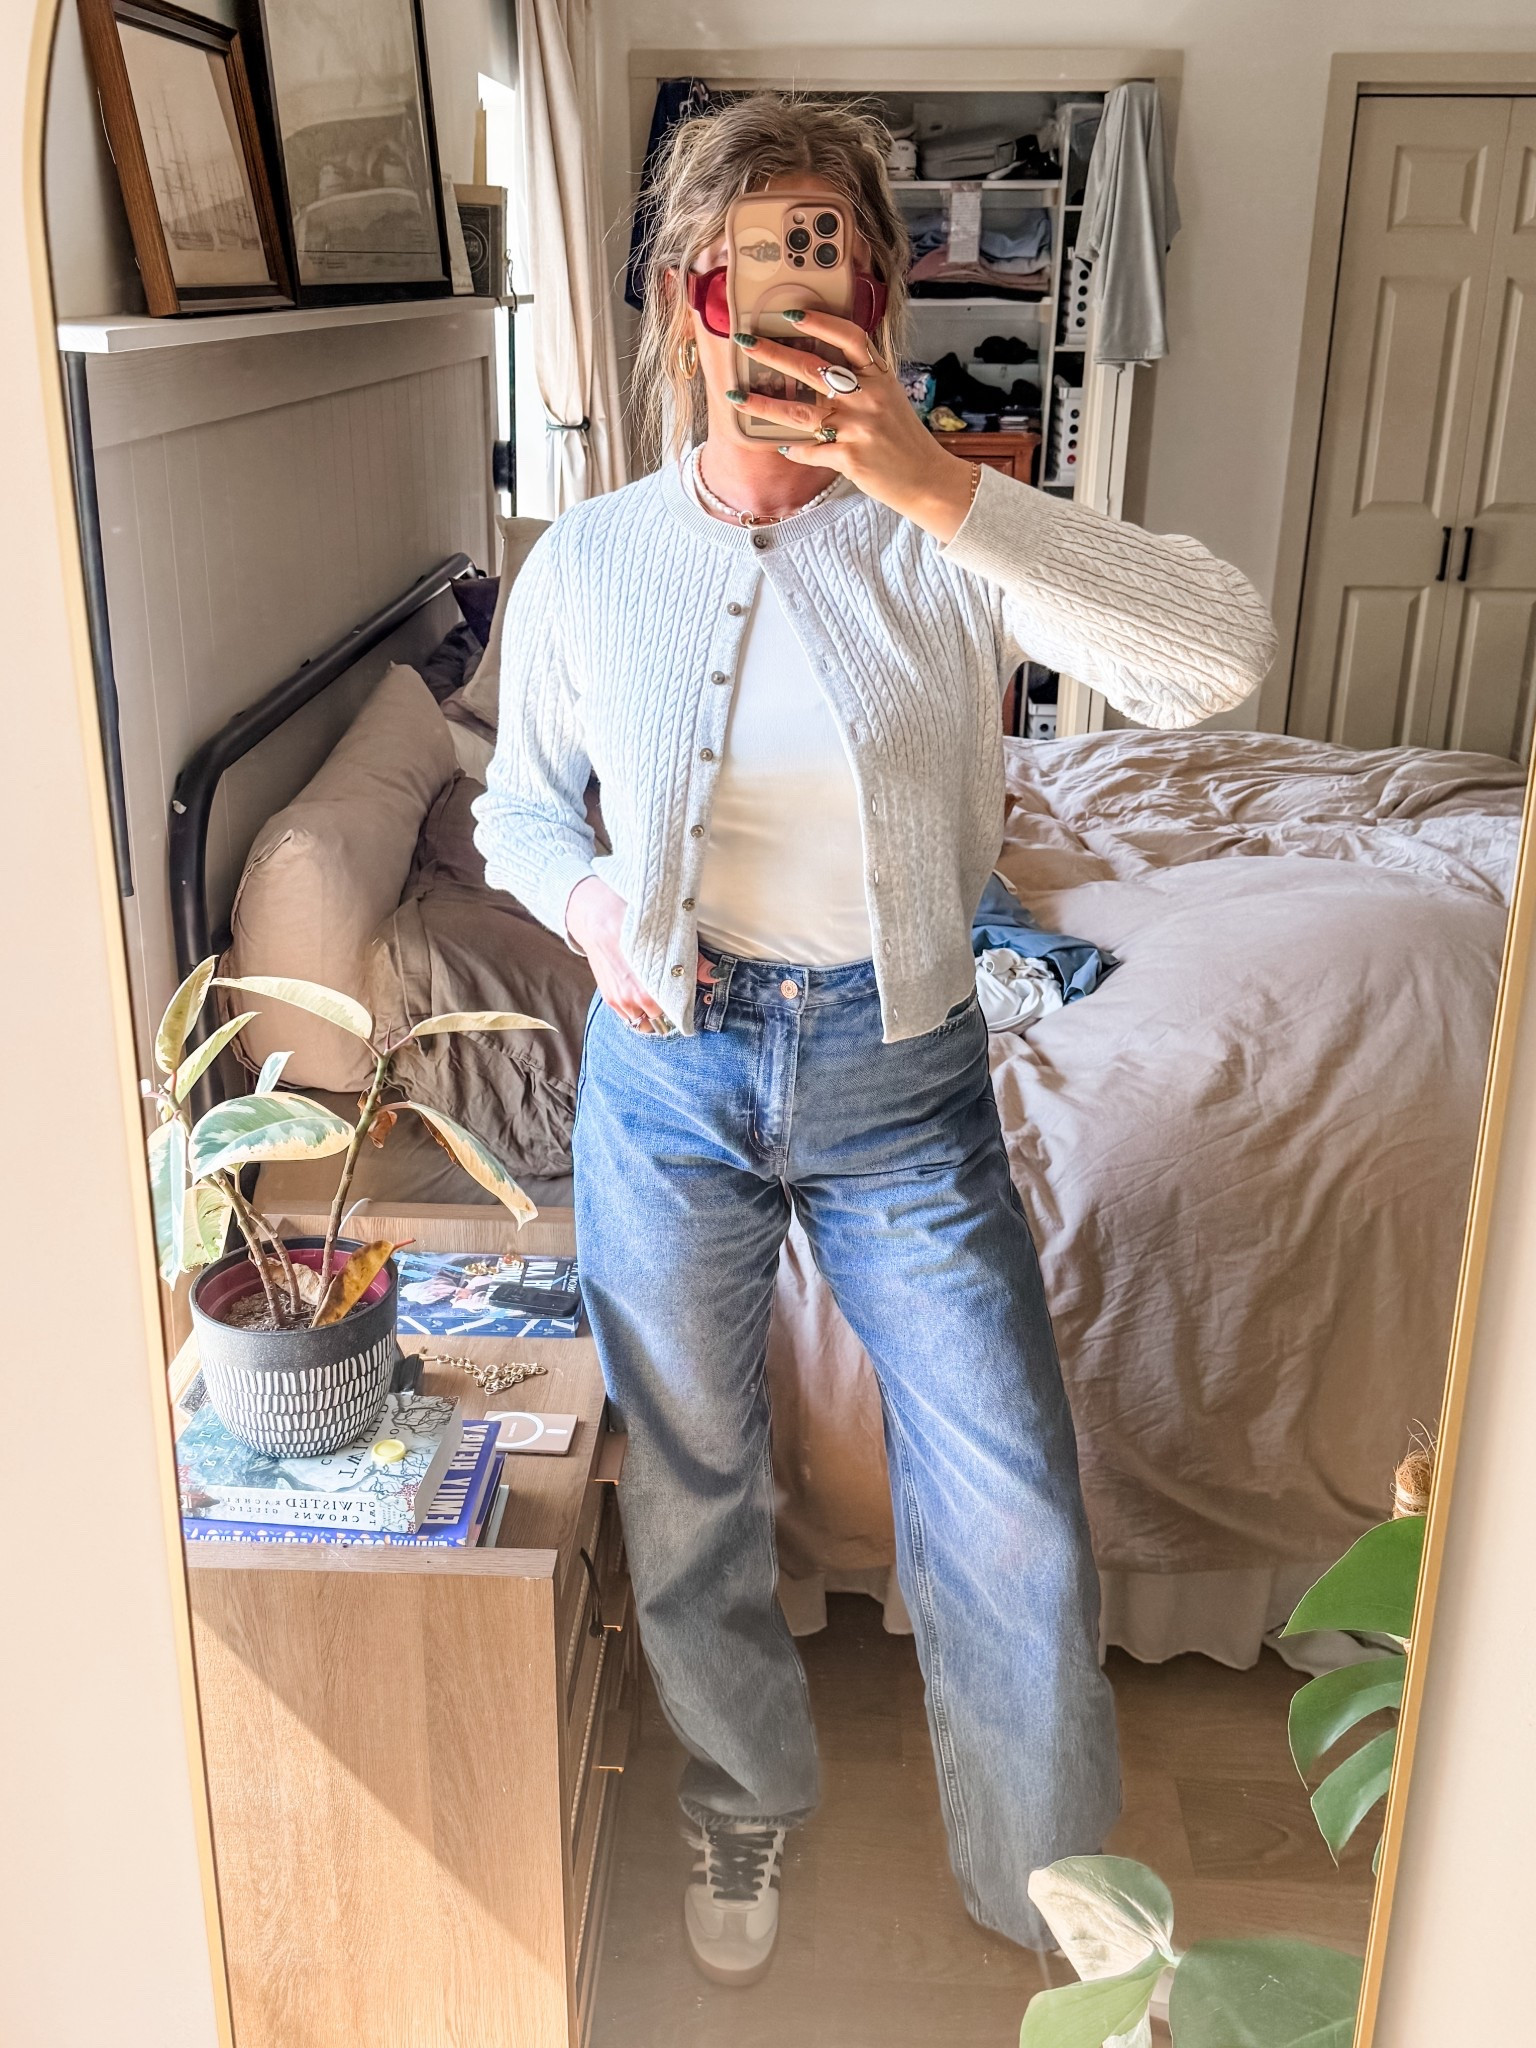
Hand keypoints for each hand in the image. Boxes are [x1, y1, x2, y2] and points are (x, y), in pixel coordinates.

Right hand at [565, 876, 713, 1032]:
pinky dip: (636, 1012)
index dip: (684, 1010)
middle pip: (660, 1021)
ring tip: (657, 997)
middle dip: (668, 1012)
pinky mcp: (609, 998)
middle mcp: (634, 999)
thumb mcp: (667, 938)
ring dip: (651, 1014)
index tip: (688, 1004)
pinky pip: (628, 1018)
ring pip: (643, 1023)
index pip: (674, 1015)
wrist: (596, 917)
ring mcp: (619, 1001)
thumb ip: (692, 962)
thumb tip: (713, 976)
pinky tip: (641, 996)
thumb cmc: (633, 924)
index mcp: (650, 988)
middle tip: (674, 998)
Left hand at [727, 311, 977, 540]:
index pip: (849, 338)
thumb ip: (862, 380)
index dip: (820, 322)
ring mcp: (857, 427)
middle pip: (812, 368)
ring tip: (737, 396)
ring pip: (799, 411)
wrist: (928, 480)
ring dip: (763, 403)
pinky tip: (780, 445)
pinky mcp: (849, 458)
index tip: (791, 313)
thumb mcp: (890, 398)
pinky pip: (809, 451)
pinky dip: (793, 449)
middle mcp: (867, 397)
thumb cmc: (905, 440)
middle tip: (745, 341)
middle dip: (773, 353)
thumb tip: (820, 369)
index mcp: (879, 376)